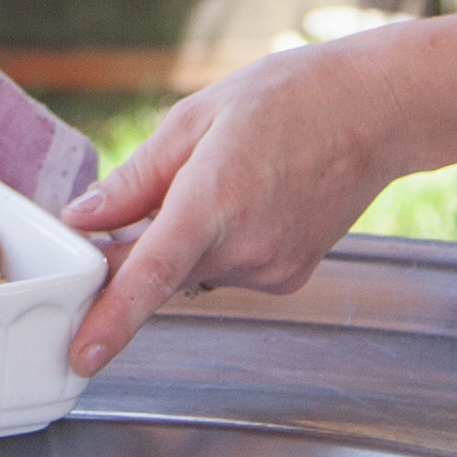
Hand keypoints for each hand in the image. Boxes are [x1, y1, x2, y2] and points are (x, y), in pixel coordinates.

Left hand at [57, 34, 407, 373]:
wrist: (375, 113)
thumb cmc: (288, 99)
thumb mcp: (195, 118)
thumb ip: (135, 178)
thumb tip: (83, 218)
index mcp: (214, 201)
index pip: (150, 275)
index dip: (111, 320)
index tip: (81, 357)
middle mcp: (245, 249)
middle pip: (159, 271)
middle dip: (137, 247)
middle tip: (158, 189)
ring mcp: (271, 271)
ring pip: (193, 271)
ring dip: (185, 241)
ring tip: (228, 179)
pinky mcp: (288, 279)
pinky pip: (228, 271)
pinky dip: (221, 246)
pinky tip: (252, 200)